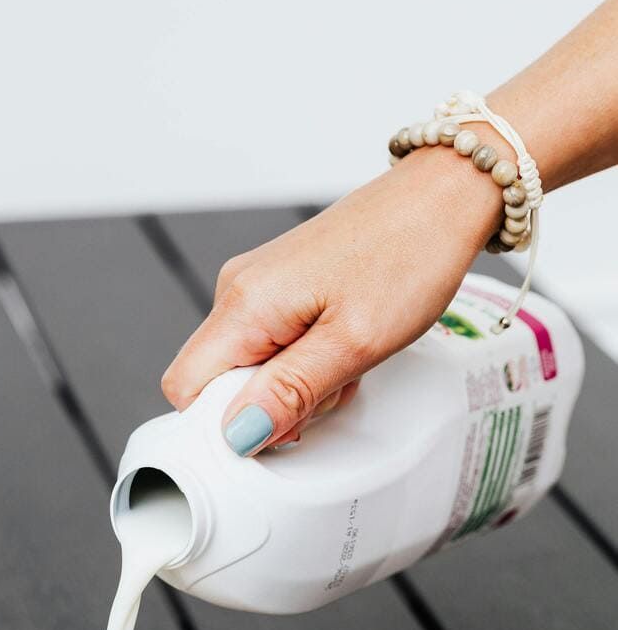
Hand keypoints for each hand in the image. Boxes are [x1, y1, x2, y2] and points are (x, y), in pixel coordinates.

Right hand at [162, 145, 504, 453]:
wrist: (443, 195)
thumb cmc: (409, 256)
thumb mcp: (355, 343)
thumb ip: (290, 392)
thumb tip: (235, 434)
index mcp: (245, 304)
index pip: (185, 389)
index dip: (222, 424)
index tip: (279, 428)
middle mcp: (237, 291)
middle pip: (216, 381)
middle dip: (267, 406)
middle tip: (329, 390)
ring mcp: (257, 285)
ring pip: (249, 367)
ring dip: (293, 384)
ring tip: (348, 360)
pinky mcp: (280, 285)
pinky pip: (271, 344)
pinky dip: (305, 359)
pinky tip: (345, 344)